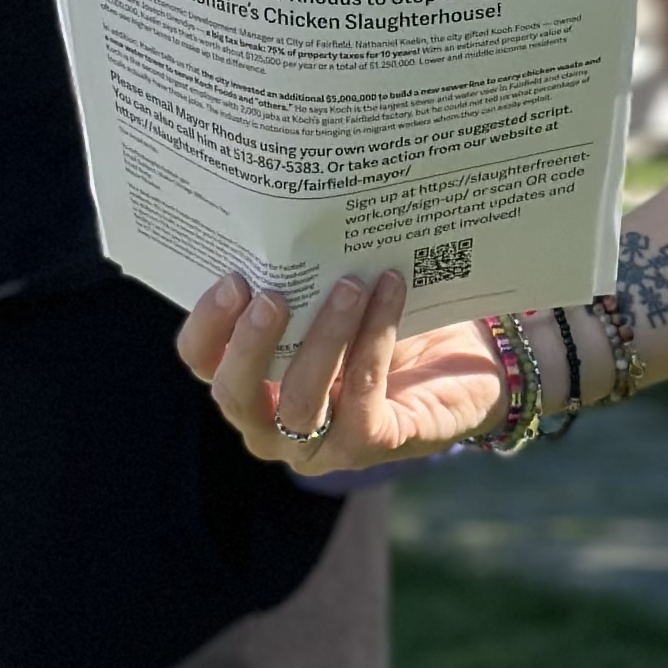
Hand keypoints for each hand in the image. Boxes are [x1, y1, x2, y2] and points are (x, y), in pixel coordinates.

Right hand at [178, 271, 507, 473]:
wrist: (464, 362)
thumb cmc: (381, 323)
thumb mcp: (333, 299)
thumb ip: (305, 278)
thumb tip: (294, 222)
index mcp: (251, 381)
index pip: (204, 362)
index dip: (207, 327)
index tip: (233, 279)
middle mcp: (272, 424)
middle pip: (235, 395)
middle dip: (249, 345)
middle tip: (274, 295)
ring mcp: (318, 446)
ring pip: (300, 402)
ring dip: (324, 338)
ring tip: (350, 285)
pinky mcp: (368, 446)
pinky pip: (362, 395)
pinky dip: (375, 339)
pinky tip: (391, 292)